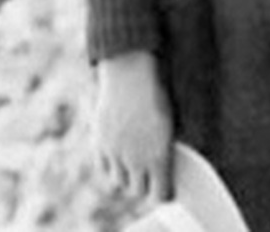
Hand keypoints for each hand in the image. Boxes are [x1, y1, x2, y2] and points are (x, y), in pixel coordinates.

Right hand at [93, 50, 173, 203]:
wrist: (131, 75)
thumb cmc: (157, 95)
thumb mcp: (169, 122)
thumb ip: (164, 149)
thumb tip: (165, 166)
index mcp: (159, 156)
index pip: (160, 194)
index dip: (163, 192)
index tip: (166, 187)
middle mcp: (136, 161)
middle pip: (138, 191)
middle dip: (145, 185)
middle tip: (150, 176)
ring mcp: (116, 155)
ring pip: (120, 183)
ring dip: (127, 177)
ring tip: (134, 166)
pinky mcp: (100, 146)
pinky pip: (105, 170)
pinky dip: (111, 168)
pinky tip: (119, 158)